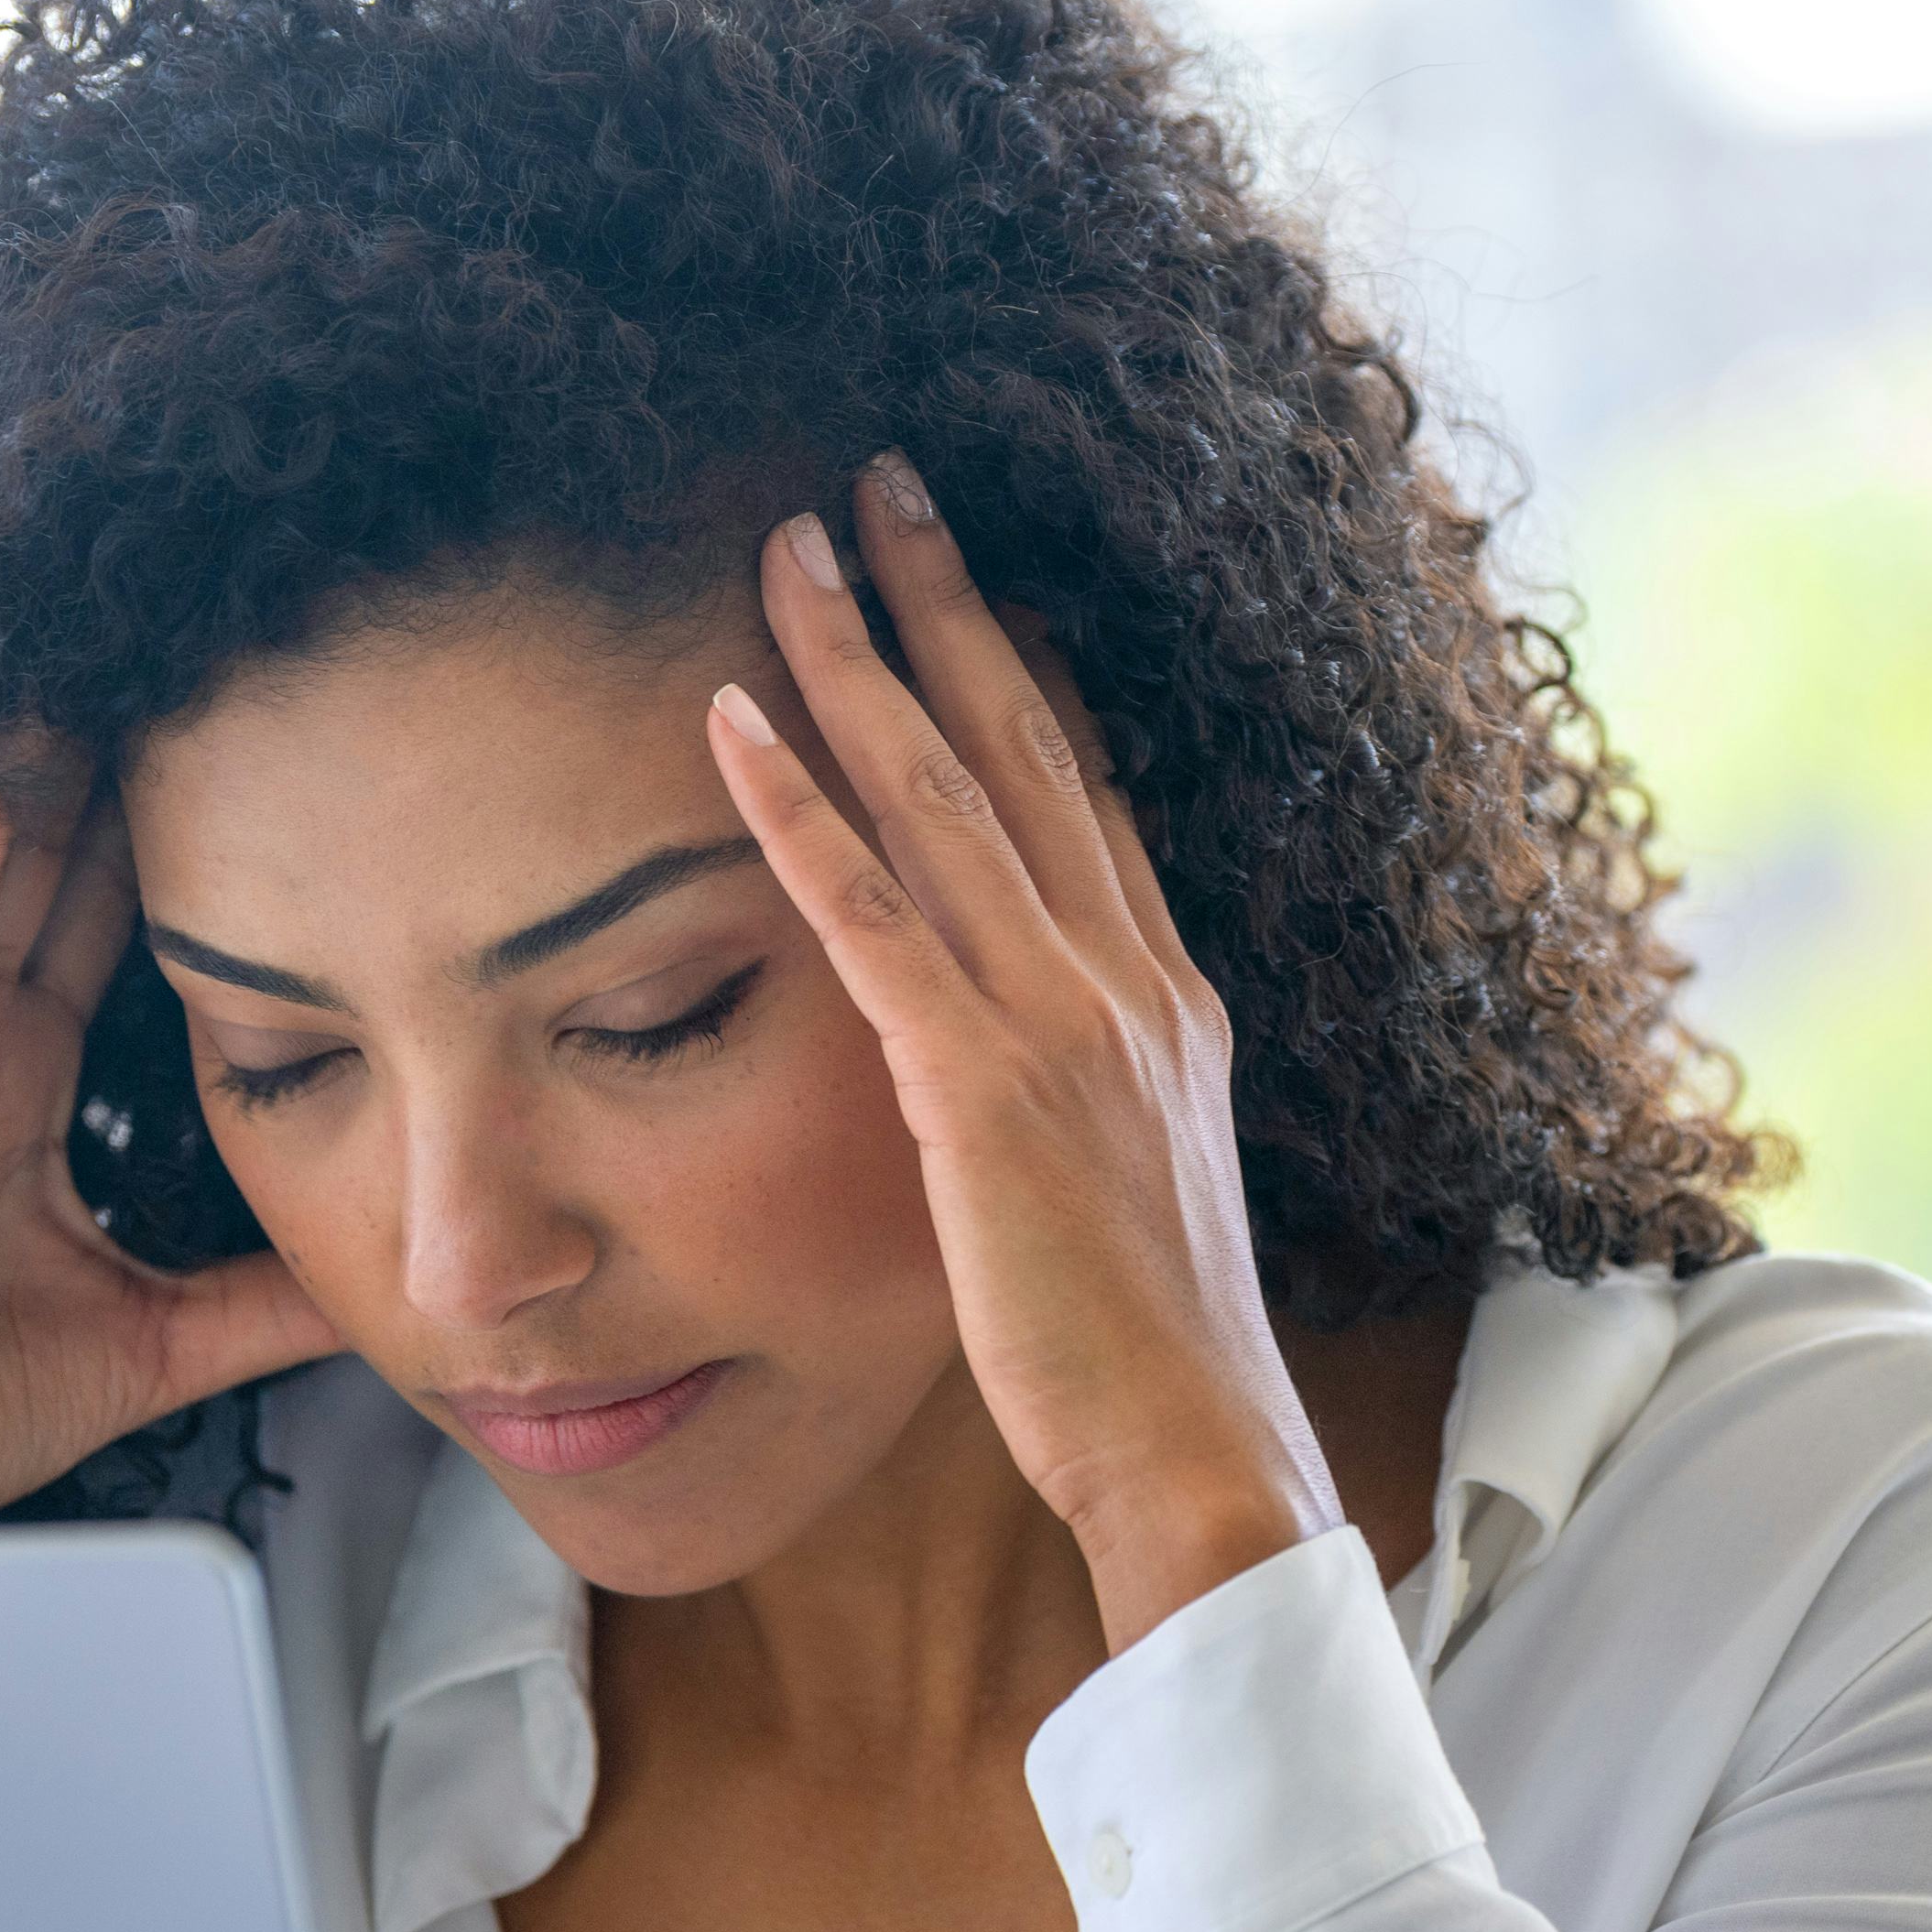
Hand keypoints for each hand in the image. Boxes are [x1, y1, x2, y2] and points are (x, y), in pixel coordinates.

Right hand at [0, 740, 337, 1542]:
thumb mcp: (153, 1341)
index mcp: (21, 1097)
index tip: (252, 770)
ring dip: (15, 803)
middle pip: (36, 893)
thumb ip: (264, 1300)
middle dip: (93, 791)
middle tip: (168, 668)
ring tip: (77, 694)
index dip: (167, 860)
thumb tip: (389, 1284)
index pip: (102, 944)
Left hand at [706, 454, 1338, 1650]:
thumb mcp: (1134, 1192)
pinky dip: (797, 804)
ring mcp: (1061, 1024)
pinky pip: (872, 913)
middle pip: (1024, 741)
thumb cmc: (1154, 1361)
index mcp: (1166, 1000)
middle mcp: (1125, 980)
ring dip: (857, 653)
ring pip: (944, 792)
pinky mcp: (982, 1089)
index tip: (968, 576)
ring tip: (785, 545)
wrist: (1200, 1450)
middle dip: (947, 599)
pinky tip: (730, 716)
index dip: (1025, 667)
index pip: (1086, 790)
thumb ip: (1090, 1102)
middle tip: (879, 481)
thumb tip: (1037, 1078)